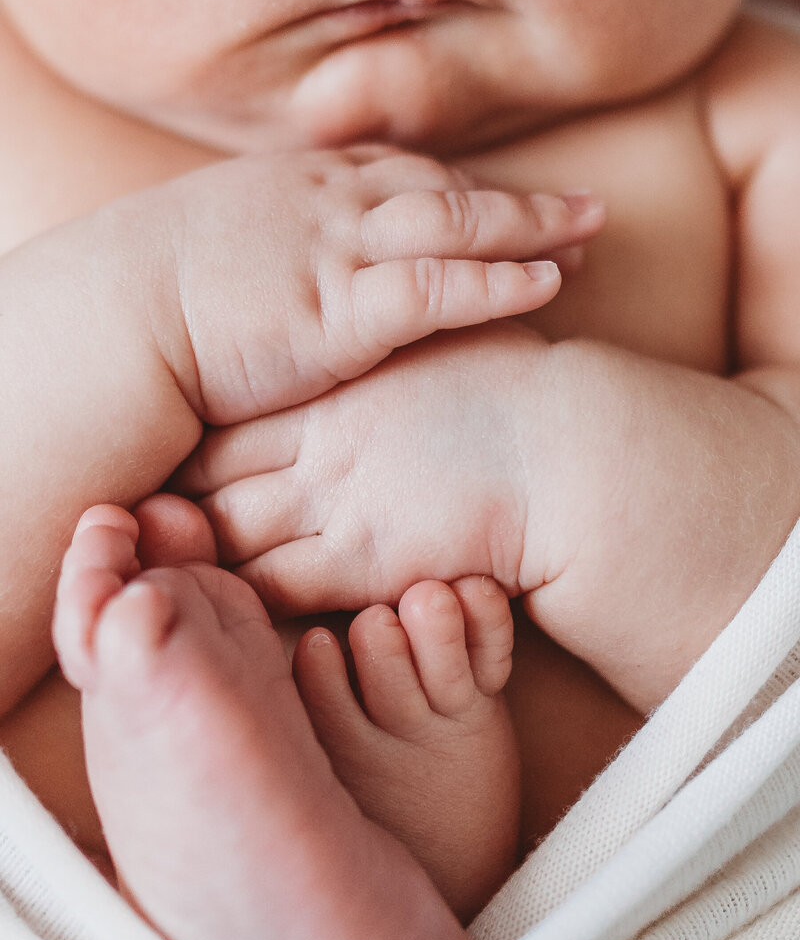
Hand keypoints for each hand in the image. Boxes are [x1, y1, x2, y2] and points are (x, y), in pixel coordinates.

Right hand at [132, 145, 602, 422]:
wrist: (115, 319)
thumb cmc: (152, 294)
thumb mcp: (218, 245)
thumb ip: (272, 244)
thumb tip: (288, 268)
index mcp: (302, 188)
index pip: (403, 176)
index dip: (467, 191)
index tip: (511, 203)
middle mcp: (332, 205)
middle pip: (448, 191)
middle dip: (518, 201)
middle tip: (582, 209)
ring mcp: (340, 252)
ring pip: (459, 226)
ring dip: (531, 227)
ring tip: (590, 235)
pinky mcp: (342, 310)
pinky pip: (440, 288)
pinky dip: (498, 282)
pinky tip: (549, 284)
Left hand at [175, 322, 563, 609]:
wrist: (570, 446)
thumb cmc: (514, 390)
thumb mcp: (436, 345)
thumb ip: (387, 348)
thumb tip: (366, 335)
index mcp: (332, 388)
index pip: (228, 417)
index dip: (186, 440)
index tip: (162, 456)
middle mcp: (318, 442)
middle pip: (209, 474)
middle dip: (169, 497)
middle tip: (134, 517)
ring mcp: (334, 501)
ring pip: (228, 532)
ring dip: (192, 552)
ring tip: (160, 568)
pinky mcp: (361, 560)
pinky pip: (274, 587)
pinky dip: (238, 597)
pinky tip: (219, 605)